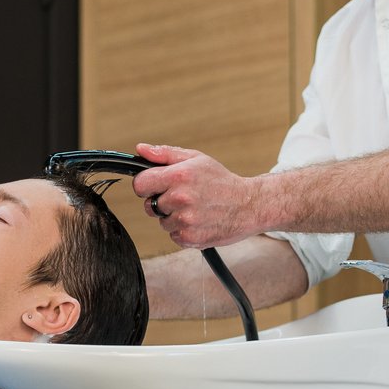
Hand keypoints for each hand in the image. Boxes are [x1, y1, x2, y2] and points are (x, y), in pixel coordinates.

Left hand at [131, 143, 258, 248]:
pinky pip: (173, 235)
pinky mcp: (190, 238)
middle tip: (182, 197)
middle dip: (162, 201)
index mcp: (179, 177)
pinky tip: (198, 220)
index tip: (155, 185)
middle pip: (149, 205)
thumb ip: (164, 154)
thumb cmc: (221, 181)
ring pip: (162, 222)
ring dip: (173, 217)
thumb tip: (140, 150)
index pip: (139, 185)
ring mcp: (185, 220)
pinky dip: (183, 230)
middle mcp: (180, 199)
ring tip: (194, 208)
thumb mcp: (195, 159)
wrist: (248, 205)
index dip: (146, 185)